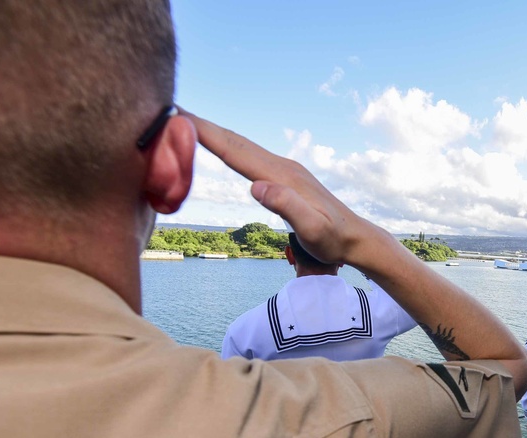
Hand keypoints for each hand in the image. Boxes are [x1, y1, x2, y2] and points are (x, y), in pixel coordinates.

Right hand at [180, 108, 368, 264]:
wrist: (356, 238)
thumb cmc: (333, 239)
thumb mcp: (313, 229)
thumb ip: (287, 207)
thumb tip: (256, 186)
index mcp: (282, 176)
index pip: (237, 152)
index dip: (207, 134)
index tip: (179, 116)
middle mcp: (282, 166)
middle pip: (236, 142)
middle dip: (203, 125)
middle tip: (170, 109)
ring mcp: (284, 170)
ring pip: (242, 147)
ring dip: (215, 133)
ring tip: (187, 122)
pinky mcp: (285, 177)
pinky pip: (250, 156)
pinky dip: (229, 146)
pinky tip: (222, 146)